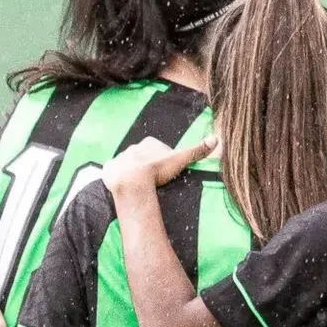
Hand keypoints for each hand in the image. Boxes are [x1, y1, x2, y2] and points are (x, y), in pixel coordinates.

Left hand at [102, 135, 217, 195]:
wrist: (133, 181)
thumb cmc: (158, 170)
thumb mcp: (180, 159)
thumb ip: (197, 150)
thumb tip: (217, 139)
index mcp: (149, 143)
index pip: (159, 148)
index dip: (164, 160)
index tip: (166, 171)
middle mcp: (133, 147)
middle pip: (143, 156)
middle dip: (148, 165)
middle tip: (155, 180)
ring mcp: (120, 158)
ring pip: (128, 164)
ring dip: (133, 172)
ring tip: (141, 186)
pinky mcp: (109, 169)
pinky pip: (114, 172)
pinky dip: (118, 178)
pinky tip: (125, 187)